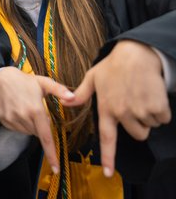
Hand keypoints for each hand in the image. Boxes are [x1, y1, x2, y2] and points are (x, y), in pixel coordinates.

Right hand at [0, 67, 73, 173]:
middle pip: (37, 133)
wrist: (1, 78)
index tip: (56, 168)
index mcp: (35, 110)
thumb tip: (74, 98)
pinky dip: (20, 124)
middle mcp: (22, 117)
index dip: (51, 154)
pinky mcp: (3, 120)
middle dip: (40, 126)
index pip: (46, 137)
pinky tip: (18, 111)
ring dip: (30, 126)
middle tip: (36, 111)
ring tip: (26, 109)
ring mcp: (11, 119)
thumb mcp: (44, 82)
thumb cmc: (25, 80)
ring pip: (27, 132)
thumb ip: (60, 90)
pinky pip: (16, 129)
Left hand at [66, 40, 170, 177]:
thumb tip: (64, 101)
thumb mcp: (92, 77)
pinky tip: (152, 94)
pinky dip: (161, 110)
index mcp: (106, 108)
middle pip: (137, 134)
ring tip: (141, 96)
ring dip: (150, 116)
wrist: (136, 55)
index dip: (108, 157)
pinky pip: (163, 118)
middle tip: (134, 105)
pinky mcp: (156, 107)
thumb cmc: (113, 66)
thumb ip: (80, 93)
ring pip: (150, 126)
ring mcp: (139, 110)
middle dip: (139, 124)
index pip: (107, 138)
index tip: (108, 173)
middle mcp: (122, 112)